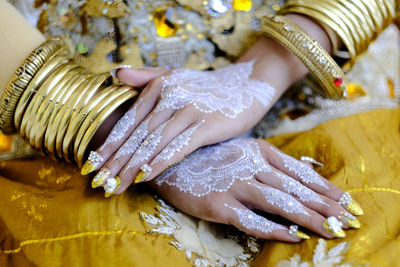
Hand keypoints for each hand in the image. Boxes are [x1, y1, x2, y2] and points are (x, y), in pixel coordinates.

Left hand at [82, 61, 279, 195]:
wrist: (245, 86)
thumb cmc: (206, 88)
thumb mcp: (175, 75)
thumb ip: (145, 76)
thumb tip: (115, 73)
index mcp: (158, 87)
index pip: (127, 121)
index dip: (109, 145)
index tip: (91, 165)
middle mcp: (170, 97)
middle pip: (136, 136)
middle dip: (115, 162)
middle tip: (97, 182)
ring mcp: (188, 110)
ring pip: (154, 143)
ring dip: (132, 167)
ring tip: (115, 186)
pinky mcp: (207, 124)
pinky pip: (178, 146)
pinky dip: (160, 162)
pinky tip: (146, 176)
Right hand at [148, 138, 362, 240]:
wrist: (170, 160)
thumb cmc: (211, 154)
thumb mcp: (244, 147)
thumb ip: (275, 158)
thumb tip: (310, 167)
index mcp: (259, 151)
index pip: (300, 173)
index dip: (326, 188)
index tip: (348, 202)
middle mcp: (250, 167)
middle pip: (296, 190)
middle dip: (326, 206)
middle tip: (350, 220)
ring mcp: (235, 186)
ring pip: (280, 204)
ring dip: (308, 218)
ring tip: (332, 230)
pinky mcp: (219, 205)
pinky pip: (251, 221)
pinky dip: (273, 230)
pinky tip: (293, 238)